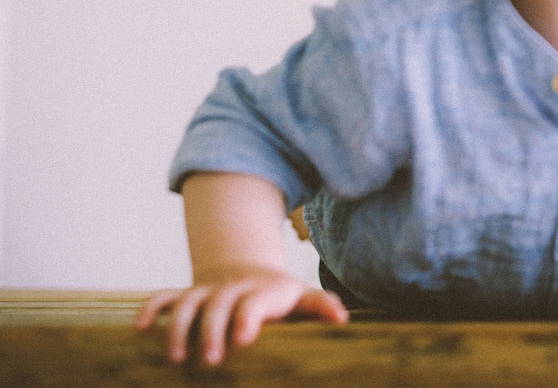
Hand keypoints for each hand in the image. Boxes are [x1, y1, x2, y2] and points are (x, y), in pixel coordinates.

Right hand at [134, 267, 347, 364]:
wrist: (247, 271)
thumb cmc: (279, 297)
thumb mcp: (301, 298)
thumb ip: (319, 306)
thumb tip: (342, 319)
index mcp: (264, 291)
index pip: (255, 302)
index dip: (248, 317)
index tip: (244, 339)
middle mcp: (233, 288)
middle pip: (218, 306)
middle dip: (212, 331)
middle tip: (212, 361)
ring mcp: (206, 290)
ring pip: (186, 304)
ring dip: (178, 329)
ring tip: (176, 358)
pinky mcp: (185, 294)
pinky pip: (163, 298)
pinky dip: (150, 310)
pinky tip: (140, 331)